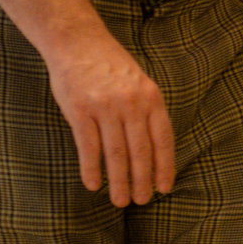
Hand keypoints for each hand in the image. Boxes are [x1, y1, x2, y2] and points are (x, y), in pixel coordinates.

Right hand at [47, 33, 175, 205]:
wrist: (77, 42)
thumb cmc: (110, 66)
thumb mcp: (139, 83)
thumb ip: (147, 111)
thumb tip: (154, 150)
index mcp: (151, 98)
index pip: (163, 140)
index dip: (164, 167)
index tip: (164, 188)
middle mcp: (131, 103)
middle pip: (140, 151)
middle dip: (142, 180)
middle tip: (141, 201)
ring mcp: (105, 106)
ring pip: (116, 153)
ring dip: (118, 181)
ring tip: (120, 201)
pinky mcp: (80, 110)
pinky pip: (88, 146)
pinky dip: (91, 168)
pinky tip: (93, 184)